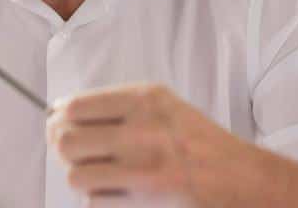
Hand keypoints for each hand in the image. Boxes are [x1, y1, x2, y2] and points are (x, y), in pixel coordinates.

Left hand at [46, 83, 297, 206]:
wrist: (239, 177)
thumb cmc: (197, 139)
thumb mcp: (162, 105)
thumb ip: (116, 105)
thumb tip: (61, 112)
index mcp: (146, 99)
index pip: (77, 106)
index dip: (59, 117)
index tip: (58, 122)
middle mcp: (143, 129)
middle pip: (67, 140)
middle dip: (62, 146)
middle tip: (69, 148)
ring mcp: (143, 167)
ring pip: (76, 173)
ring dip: (80, 174)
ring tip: (96, 171)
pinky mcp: (145, 199)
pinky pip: (97, 199)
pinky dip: (99, 197)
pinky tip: (115, 189)